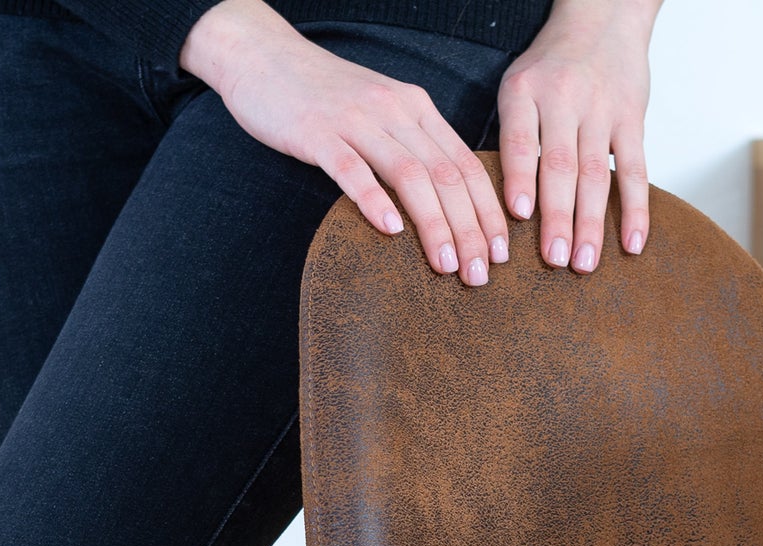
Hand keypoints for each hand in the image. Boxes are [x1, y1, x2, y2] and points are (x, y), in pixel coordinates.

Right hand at [181, 0, 507, 283]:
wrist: (260, 53)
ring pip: (410, 175)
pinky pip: (352, 168)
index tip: (502, 254)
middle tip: (480, 276)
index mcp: (417, 110)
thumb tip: (454, 204)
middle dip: (470, 230)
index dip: (489, 213)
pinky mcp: (316, 131)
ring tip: (447, 266)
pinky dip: (374, 200)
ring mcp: (355, 119)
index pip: (468, 165)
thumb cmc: (326, 97)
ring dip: (434, 225)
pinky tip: (391, 231)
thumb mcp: (384, 114)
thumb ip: (416, 149)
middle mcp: (394, 111)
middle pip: (446, 176)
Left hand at [497, 0, 661, 270]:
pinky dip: (635, 210)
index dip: (520, 177)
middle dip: (558, 217)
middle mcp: (562, 99)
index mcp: (524, 91)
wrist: (602, 20)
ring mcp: (601, 110)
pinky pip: (635, 171)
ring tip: (585, 263)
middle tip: (555, 260)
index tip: (519, 214)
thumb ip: (514, 134)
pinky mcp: (632, 120)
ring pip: (596, 175)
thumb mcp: (520, 86)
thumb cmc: (553, 66)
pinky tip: (632, 244)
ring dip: (592, 223)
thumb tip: (506, 204)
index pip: (521, 139)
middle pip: (560, 166)